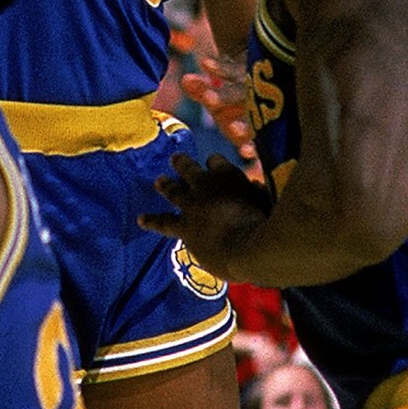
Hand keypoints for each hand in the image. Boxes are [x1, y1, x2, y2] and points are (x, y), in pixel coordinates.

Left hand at [138, 149, 273, 275]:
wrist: (246, 249)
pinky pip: (163, 222)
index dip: (214, 164)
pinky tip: (141, 219)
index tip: (214, 165)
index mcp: (228, 175)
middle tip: (175, 159)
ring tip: (158, 181)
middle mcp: (205, 185)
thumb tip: (256, 186)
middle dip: (181, 164)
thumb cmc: (266, 225)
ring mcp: (192, 206)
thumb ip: (258, 193)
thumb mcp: (267, 202)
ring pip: (173, 190)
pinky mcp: (184, 228)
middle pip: (188, 169)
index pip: (215, 162)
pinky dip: (151, 220)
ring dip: (166, 185)